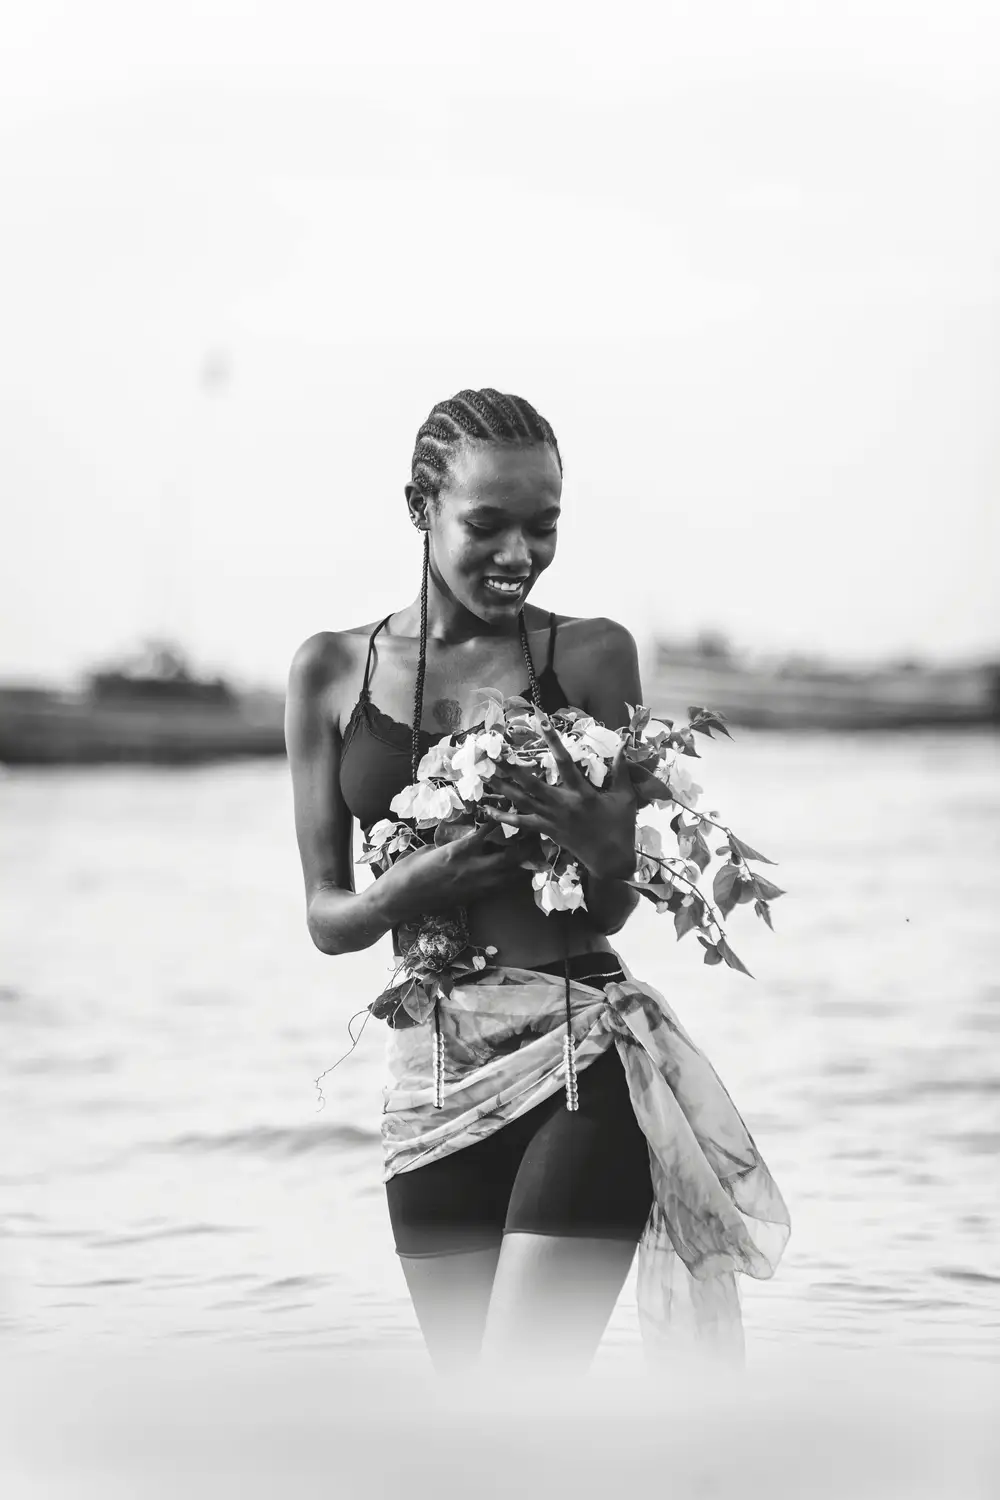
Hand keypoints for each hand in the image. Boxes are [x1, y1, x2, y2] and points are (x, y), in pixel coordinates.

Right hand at [380, 821, 525, 917]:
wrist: (400, 899)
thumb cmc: (409, 869)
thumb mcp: (431, 848)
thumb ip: (453, 842)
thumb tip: (467, 835)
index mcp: (458, 852)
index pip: (489, 832)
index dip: (503, 819)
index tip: (512, 808)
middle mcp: (471, 869)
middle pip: (510, 857)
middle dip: (526, 845)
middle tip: (535, 832)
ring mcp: (474, 886)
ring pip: (510, 876)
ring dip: (523, 863)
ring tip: (533, 850)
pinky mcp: (473, 898)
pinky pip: (500, 886)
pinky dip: (510, 876)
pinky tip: (514, 869)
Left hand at [482, 719, 637, 881]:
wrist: (612, 861)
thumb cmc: (621, 827)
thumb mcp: (625, 797)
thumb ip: (621, 770)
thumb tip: (624, 743)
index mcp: (582, 793)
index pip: (565, 762)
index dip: (553, 740)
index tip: (542, 721)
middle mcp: (562, 804)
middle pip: (531, 783)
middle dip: (511, 767)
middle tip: (494, 753)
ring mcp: (551, 819)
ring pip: (521, 801)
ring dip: (502, 787)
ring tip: (485, 775)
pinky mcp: (546, 831)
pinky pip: (521, 823)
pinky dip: (503, 817)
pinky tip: (486, 809)